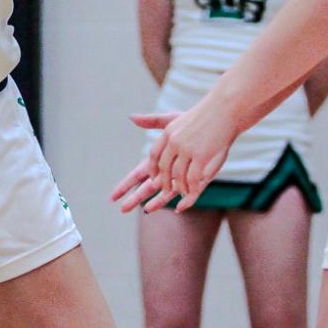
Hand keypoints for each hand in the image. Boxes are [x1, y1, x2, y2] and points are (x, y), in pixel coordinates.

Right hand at [111, 96, 238, 213]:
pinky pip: (190, 194)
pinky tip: (179, 208)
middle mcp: (168, 170)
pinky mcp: (198, 179)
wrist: (214, 126)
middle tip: (122, 208)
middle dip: (135, 197)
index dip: (126, 184)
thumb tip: (131, 117)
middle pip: (147, 187)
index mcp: (159, 159)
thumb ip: (152, 121)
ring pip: (165, 193)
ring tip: (145, 210)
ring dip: (156, 202)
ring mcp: (182, 176)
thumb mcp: (170, 122)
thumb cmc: (192, 124)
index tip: (113, 195)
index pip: (139, 174)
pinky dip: (185, 201)